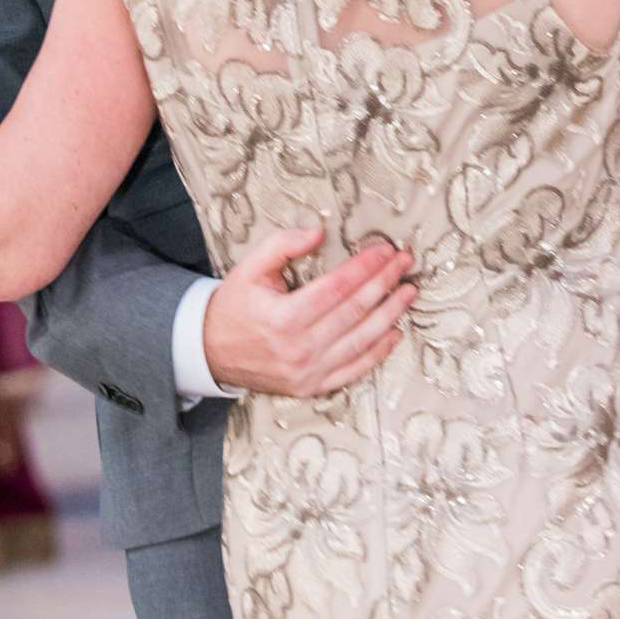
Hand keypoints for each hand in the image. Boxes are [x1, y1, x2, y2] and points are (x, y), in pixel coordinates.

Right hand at [203, 226, 415, 397]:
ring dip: (390, 314)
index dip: (365, 267)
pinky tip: (394, 331)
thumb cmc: (235, 305)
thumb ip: (283, 245)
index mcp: (283, 318)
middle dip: (385, 283)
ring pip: (361, 341)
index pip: (337, 287)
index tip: (386, 250)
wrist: (211, 351)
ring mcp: (309, 372)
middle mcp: (299, 349)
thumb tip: (318, 232)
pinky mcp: (313, 386)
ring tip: (408, 292)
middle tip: (405, 263)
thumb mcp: (250, 267)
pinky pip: (354, 370)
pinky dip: (378, 352)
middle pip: (355, 311)